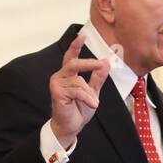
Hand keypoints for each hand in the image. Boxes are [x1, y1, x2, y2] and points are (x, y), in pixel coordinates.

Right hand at [49, 32, 109, 148]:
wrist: (71, 126)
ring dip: (89, 93)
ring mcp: (57, 83)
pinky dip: (87, 98)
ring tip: (92, 103)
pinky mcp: (56, 92)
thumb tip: (106, 63)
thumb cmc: (79, 109)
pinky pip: (77, 90)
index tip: (82, 36)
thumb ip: (98, 78)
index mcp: (68, 74)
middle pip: (74, 63)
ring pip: (79, 81)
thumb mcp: (93, 92)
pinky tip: (91, 104)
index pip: (71, 57)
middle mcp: (60, 76)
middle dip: (89, 63)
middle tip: (101, 63)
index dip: (75, 46)